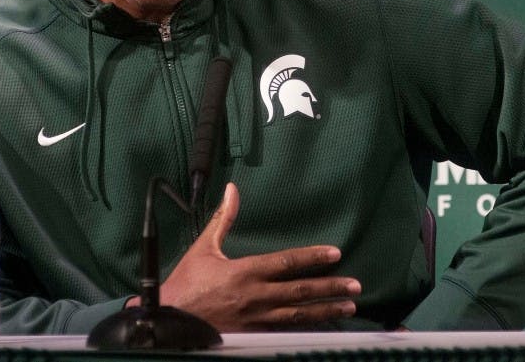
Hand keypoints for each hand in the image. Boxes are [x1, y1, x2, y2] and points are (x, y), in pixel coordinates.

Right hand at [157, 182, 361, 330]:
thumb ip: (223, 218)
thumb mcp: (204, 247)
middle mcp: (256, 296)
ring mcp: (257, 318)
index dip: (312, 258)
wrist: (169, 319)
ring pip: (299, 314)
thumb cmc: (187, 283)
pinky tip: (323, 326)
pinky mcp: (254, 334)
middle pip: (301, 291)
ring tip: (348, 306)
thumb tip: (232, 190)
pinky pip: (286, 331)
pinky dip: (307, 328)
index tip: (335, 254)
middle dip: (330, 287)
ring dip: (326, 310)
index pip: (287, 262)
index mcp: (246, 271)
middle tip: (355, 286)